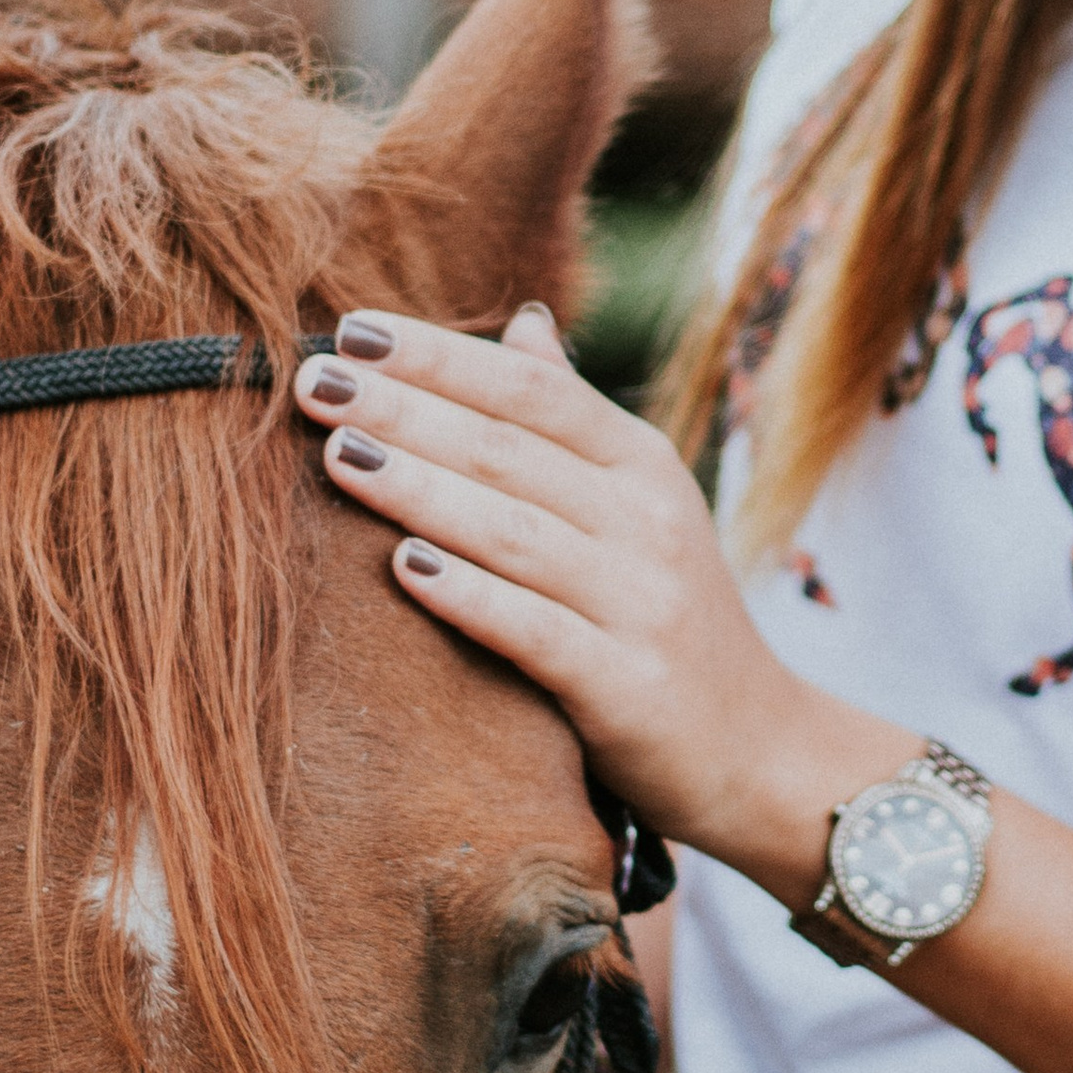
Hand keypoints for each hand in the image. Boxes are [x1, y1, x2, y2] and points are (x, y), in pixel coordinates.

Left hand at [292, 306, 897, 881]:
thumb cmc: (672, 615)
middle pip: (509, 450)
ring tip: (338, 454)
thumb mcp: (643, 503)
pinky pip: (535, 631)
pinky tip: (404, 567)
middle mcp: (647, 520)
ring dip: (419, 487)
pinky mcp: (626, 685)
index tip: (351, 331)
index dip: (442, 356)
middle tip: (312, 382)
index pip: (532, 390)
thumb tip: (523, 325)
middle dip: (405, 409)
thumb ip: (576, 421)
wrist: (759, 747)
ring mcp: (641, 603)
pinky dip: (469, 595)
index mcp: (643, 464)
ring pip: (513, 530)